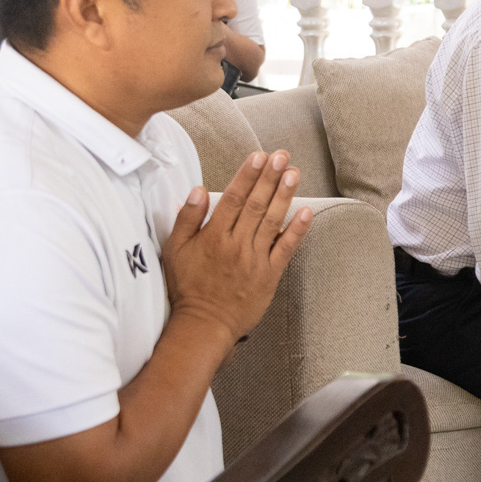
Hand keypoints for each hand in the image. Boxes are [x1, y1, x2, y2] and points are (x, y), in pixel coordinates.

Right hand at [162, 151, 312, 348]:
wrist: (204, 325)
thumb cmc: (187, 288)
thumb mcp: (174, 251)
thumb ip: (187, 219)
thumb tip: (198, 190)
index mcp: (213, 236)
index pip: (232, 198)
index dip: (247, 175)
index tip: (259, 157)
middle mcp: (236, 244)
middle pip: (255, 204)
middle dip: (270, 178)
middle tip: (282, 156)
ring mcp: (255, 260)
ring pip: (272, 221)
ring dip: (284, 195)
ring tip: (294, 173)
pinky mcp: (269, 275)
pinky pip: (286, 249)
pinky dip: (297, 230)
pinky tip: (306, 212)